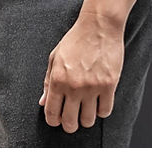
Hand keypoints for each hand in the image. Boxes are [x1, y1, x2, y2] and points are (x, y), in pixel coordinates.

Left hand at [39, 12, 124, 132]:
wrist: (98, 26)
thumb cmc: (76, 40)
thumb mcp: (55, 58)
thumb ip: (47, 81)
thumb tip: (43, 102)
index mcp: (57, 79)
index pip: (51, 113)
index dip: (53, 121)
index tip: (56, 120)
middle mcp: (73, 86)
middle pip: (70, 122)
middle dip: (69, 125)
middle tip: (71, 120)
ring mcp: (92, 87)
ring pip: (88, 121)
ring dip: (86, 119)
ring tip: (85, 110)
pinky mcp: (109, 86)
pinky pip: (105, 111)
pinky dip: (101, 111)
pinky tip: (98, 102)